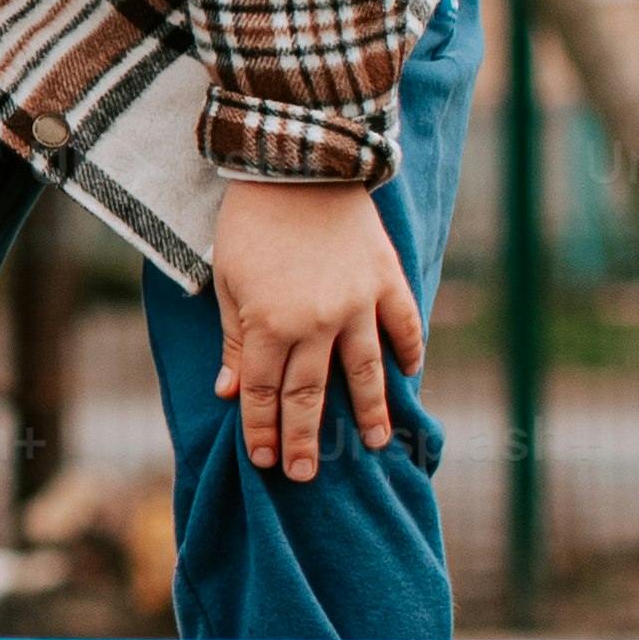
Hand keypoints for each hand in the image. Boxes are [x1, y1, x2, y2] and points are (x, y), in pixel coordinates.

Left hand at [207, 179, 423, 482]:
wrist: (296, 163)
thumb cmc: (250, 223)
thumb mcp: (228, 282)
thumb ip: (237, 340)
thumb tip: (232, 391)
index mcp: (273, 324)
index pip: (267, 390)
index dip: (263, 427)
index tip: (264, 460)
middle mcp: (319, 322)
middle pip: (312, 393)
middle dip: (305, 438)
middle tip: (304, 476)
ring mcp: (358, 302)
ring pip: (366, 371)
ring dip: (369, 411)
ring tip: (374, 444)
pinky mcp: (385, 279)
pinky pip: (403, 324)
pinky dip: (409, 350)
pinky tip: (411, 376)